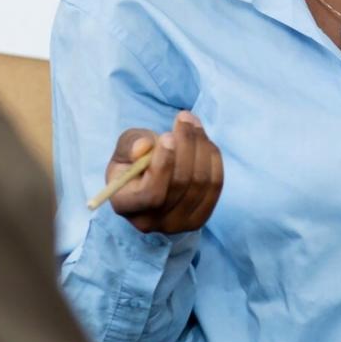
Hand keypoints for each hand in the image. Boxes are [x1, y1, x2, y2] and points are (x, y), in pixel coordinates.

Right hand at [106, 112, 222, 233]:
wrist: (152, 177)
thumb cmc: (133, 161)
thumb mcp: (125, 147)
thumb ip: (130, 145)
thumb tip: (145, 147)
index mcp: (124, 206)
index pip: (151, 194)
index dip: (163, 164)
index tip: (168, 135)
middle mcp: (150, 222)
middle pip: (181, 184)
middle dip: (187, 145)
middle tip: (185, 117)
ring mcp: (177, 224)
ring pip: (201, 182)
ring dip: (201, 146)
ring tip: (193, 123)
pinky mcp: (200, 218)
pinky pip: (215, 186)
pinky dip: (213, 159)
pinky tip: (204, 142)